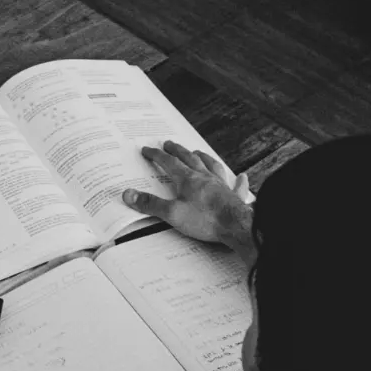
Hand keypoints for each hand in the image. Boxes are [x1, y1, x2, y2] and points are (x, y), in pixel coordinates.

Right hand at [123, 140, 251, 245]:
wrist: (235, 226)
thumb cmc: (205, 219)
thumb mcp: (172, 213)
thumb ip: (150, 204)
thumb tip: (129, 194)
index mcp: (188, 179)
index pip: (169, 163)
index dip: (157, 155)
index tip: (148, 150)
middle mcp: (205, 177)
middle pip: (189, 159)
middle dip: (178, 151)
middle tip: (170, 144)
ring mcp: (221, 185)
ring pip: (212, 166)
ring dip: (203, 157)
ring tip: (198, 152)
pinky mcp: (233, 197)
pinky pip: (236, 186)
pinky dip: (238, 181)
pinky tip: (241, 177)